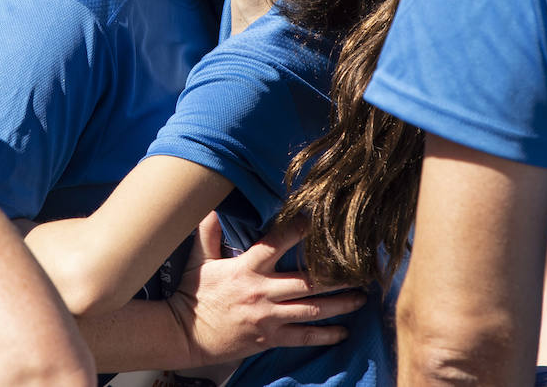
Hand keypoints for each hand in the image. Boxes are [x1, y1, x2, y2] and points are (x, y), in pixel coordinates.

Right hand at [167, 213, 367, 368]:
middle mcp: (261, 291)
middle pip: (306, 281)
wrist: (185, 334)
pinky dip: (325, 335)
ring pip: (311, 309)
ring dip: (339, 304)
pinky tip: (343, 332)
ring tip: (361, 298)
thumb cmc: (193, 295)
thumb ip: (209, 234)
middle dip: (336, 276)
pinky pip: (303, 337)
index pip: (276, 244)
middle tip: (359, 269)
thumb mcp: (199, 261)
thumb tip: (212, 208)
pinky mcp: (270, 338)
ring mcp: (268, 317)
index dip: (297, 230)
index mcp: (246, 268)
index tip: (315, 220)